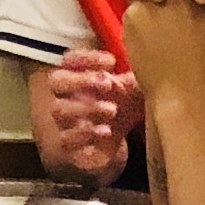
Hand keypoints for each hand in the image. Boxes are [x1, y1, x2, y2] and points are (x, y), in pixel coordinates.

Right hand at [28, 47, 140, 181]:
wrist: (119, 146)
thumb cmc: (124, 107)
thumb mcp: (134, 90)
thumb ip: (136, 78)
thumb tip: (148, 61)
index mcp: (79, 76)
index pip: (70, 59)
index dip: (86, 58)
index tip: (111, 61)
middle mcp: (67, 96)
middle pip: (57, 81)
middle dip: (81, 80)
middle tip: (108, 83)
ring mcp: (65, 121)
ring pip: (59, 109)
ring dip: (86, 107)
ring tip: (112, 110)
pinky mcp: (70, 146)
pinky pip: (66, 139)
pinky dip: (85, 134)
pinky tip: (106, 131)